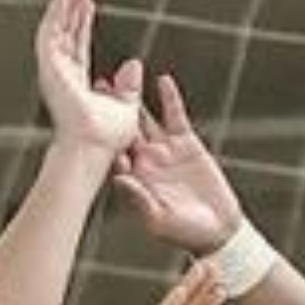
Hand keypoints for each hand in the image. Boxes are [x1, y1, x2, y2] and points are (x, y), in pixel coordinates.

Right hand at [34, 0, 144, 155]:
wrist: (93, 146)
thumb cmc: (108, 138)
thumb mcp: (127, 107)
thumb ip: (129, 87)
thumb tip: (134, 64)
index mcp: (77, 84)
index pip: (79, 45)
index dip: (83, 23)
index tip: (89, 3)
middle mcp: (62, 76)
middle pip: (66, 34)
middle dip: (71, 10)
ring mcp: (53, 72)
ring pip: (55, 31)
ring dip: (62, 7)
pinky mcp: (49, 68)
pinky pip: (50, 34)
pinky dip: (55, 14)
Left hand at [108, 73, 241, 252]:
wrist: (217, 229)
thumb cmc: (184, 232)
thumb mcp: (159, 220)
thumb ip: (139, 199)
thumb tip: (119, 179)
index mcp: (132, 178)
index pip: (112, 151)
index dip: (100, 134)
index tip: (87, 117)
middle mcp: (144, 160)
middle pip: (123, 128)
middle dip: (111, 108)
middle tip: (97, 84)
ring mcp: (164, 149)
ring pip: (146, 117)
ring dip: (136, 98)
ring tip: (126, 72)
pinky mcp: (186, 142)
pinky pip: (175, 115)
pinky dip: (169, 98)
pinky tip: (162, 80)